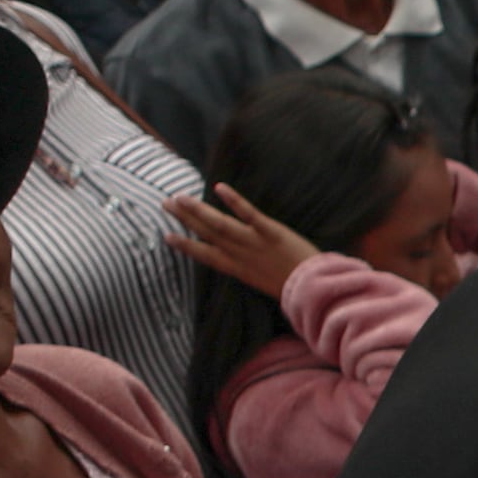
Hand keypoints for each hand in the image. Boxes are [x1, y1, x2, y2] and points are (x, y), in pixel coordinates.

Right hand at [166, 182, 320, 296]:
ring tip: (179, 197)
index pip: (205, 255)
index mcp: (237, 269)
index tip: (167, 236)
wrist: (312, 290)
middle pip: (206, 233)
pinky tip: (220, 187)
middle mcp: (239, 254)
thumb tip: (237, 261)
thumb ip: (248, 268)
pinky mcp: (271, 232)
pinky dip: (234, 201)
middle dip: (184, 218)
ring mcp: (253, 242)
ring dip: (198, 210)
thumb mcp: (262, 282)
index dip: (185, 246)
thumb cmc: (292, 287)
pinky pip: (249, 214)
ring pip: (220, 224)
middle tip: (165, 203)